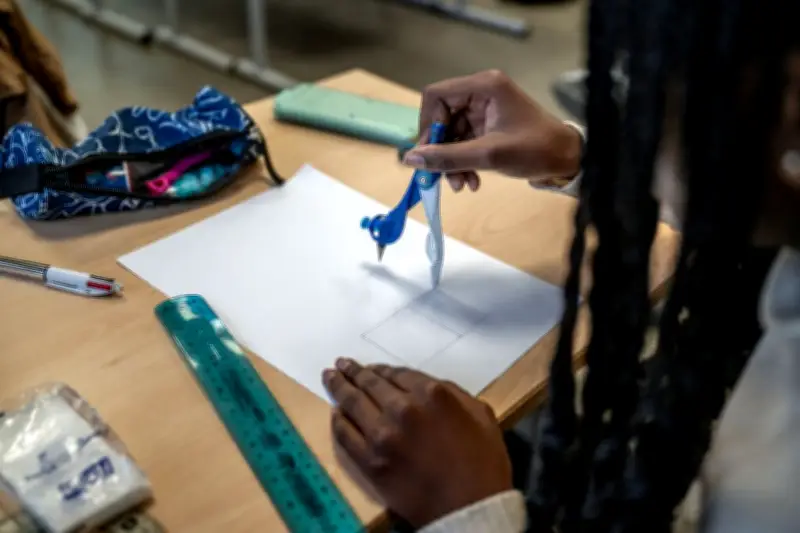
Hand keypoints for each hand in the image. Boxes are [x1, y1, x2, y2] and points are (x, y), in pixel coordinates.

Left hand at [323, 359, 511, 528]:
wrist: (468, 509)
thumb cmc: (482, 464)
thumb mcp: (481, 415)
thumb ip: (454, 394)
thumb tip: (429, 387)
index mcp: (431, 394)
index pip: (397, 373)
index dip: (382, 369)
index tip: (371, 367)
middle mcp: (401, 408)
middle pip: (371, 383)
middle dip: (354, 371)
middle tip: (341, 364)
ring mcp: (381, 434)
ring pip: (352, 403)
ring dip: (338, 387)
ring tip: (330, 377)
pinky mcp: (368, 460)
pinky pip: (345, 434)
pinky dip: (338, 421)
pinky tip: (335, 413)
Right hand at [403, 70, 581, 191]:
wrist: (569, 160)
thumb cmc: (535, 150)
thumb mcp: (489, 155)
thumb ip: (448, 157)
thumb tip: (411, 160)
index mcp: (483, 86)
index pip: (436, 95)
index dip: (427, 124)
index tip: (428, 152)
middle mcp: (481, 93)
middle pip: (441, 117)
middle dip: (441, 149)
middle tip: (440, 176)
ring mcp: (484, 110)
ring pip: (451, 134)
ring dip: (452, 161)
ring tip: (461, 185)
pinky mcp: (488, 126)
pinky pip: (463, 143)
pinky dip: (463, 163)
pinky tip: (471, 181)